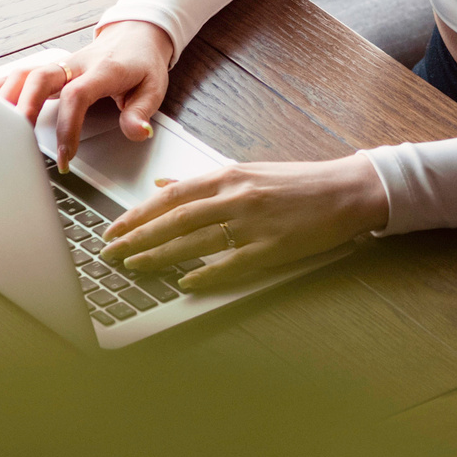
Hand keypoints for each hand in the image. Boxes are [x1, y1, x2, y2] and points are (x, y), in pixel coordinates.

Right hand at [0, 20, 173, 167]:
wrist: (136, 35)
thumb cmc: (141, 64)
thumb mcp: (153, 87)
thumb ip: (142, 111)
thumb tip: (137, 132)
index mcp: (102, 70)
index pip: (78, 95)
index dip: (68, 125)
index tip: (65, 156)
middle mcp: (76, 65)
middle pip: (40, 78)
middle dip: (24, 108)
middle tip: (15, 140)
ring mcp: (59, 65)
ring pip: (24, 73)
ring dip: (5, 98)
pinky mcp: (49, 68)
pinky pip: (18, 74)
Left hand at [100, 156, 389, 291]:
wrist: (346, 190)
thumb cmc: (296, 183)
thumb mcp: (246, 172)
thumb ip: (202, 181)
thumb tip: (163, 184)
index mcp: (228, 176)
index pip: (171, 197)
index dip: (137, 215)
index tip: (113, 230)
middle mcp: (236, 196)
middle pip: (174, 220)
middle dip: (137, 238)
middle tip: (110, 254)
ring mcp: (254, 223)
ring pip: (195, 241)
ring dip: (160, 256)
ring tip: (134, 268)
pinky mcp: (273, 247)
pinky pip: (232, 264)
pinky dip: (206, 274)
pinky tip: (185, 284)